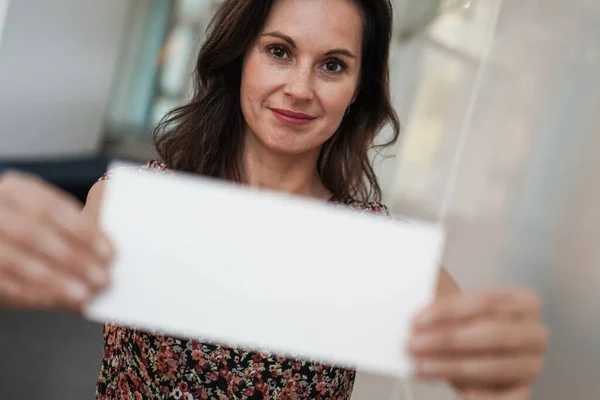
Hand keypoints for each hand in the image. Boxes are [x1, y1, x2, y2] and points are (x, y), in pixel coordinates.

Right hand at [0, 171, 113, 312]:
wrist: (1, 251)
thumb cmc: (31, 236)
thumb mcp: (53, 223)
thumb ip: (80, 226)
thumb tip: (109, 240)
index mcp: (16, 190)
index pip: (53, 207)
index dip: (83, 231)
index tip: (109, 253)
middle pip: (34, 233)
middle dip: (72, 259)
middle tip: (101, 279)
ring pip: (14, 260)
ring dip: (52, 281)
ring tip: (81, 295)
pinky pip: (1, 280)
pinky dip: (28, 293)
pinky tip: (52, 301)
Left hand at [408, 289, 547, 398]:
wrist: (476, 345)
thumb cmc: (466, 321)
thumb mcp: (457, 305)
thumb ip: (443, 301)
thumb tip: (414, 302)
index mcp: (525, 302)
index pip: (486, 301)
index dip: (448, 311)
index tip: (417, 320)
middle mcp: (535, 333)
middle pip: (491, 334)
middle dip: (448, 340)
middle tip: (414, 344)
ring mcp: (532, 363)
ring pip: (494, 366)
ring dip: (452, 367)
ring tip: (421, 367)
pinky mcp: (524, 389)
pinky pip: (509, 398)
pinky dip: (485, 397)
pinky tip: (462, 395)